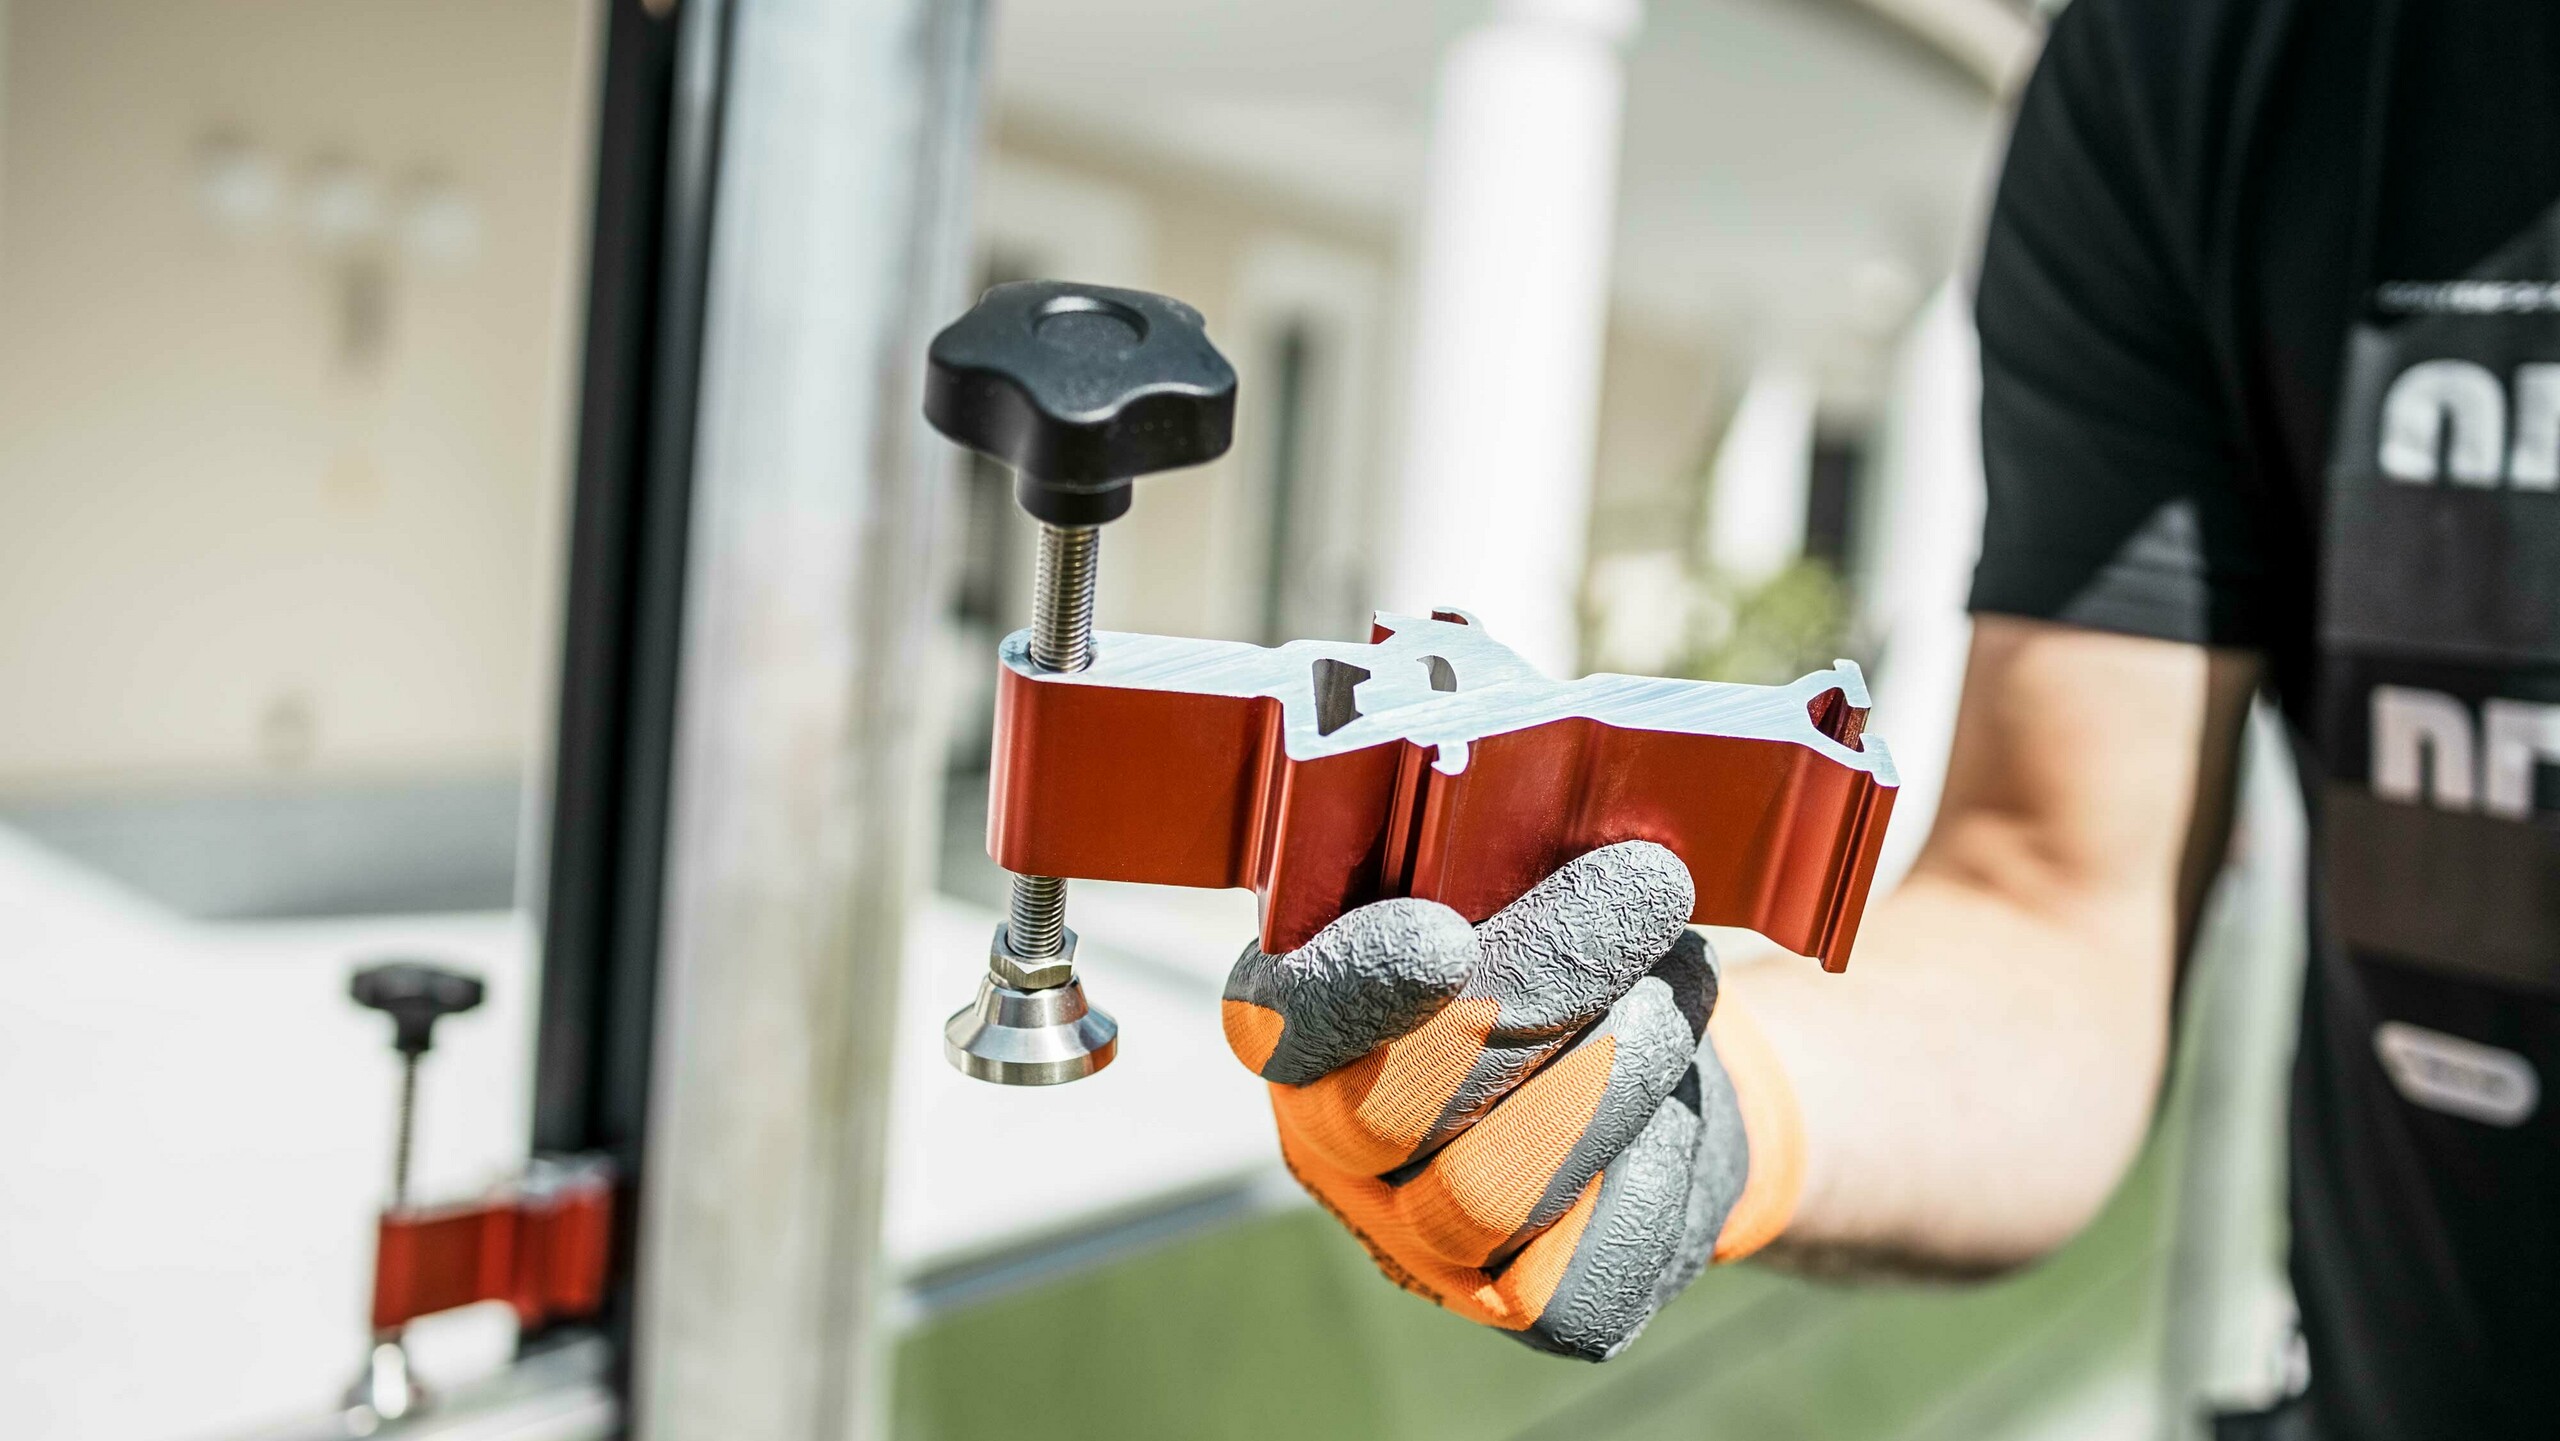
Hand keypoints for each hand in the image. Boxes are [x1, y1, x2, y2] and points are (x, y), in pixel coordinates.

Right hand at [1221, 840, 1801, 1359]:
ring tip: (1674, 988)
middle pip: (1401, 1101)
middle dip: (1540, 983)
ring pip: (1496, 1189)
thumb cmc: (1549, 932)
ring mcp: (1418, 1242)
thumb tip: (1527, 792)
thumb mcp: (1499, 864)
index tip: (1442, 935)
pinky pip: (1589, 1263)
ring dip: (1612, 1070)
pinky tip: (1678, 1088)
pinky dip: (1654, 1155)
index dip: (1353, 988)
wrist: (1645, 1056)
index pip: (1280, 1021)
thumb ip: (1480, 842)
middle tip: (1647, 888)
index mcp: (1292, 1023)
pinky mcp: (1528, 1305)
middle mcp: (1329, 1144)